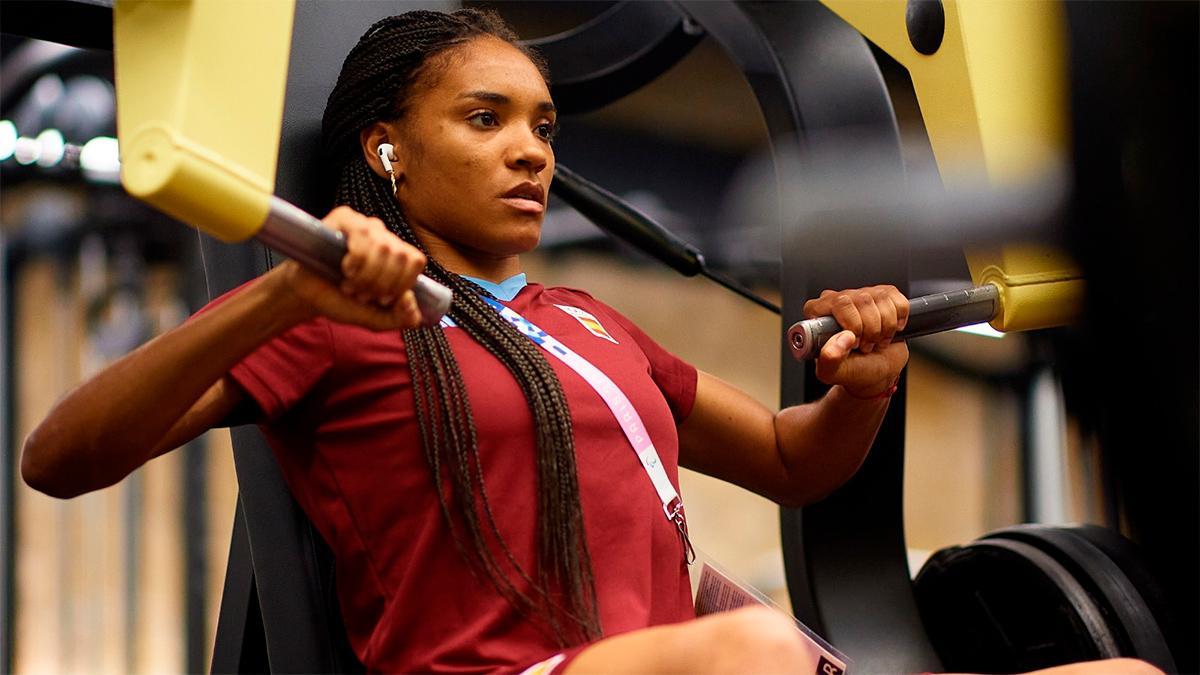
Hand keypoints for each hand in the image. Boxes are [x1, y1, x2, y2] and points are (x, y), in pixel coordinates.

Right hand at [267, 206, 427, 330]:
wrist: (308, 295)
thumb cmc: (342, 301)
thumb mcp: (376, 318)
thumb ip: (401, 318)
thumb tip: (411, 301)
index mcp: (398, 257)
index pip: (415, 260)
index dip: (401, 283)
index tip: (383, 299)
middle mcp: (385, 238)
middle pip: (400, 255)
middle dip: (381, 283)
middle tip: (362, 294)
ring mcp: (366, 226)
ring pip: (384, 246)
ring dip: (366, 275)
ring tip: (350, 285)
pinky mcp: (345, 218)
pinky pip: (363, 234)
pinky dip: (356, 259)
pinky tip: (345, 269)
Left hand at [803, 286, 909, 398]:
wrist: (877, 372)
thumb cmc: (853, 370)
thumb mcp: (833, 373)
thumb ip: (828, 361)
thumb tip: (843, 338)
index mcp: (819, 313)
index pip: (839, 303)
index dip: (852, 323)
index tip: (854, 343)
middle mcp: (839, 300)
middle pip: (862, 299)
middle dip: (870, 329)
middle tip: (865, 345)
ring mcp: (863, 296)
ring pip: (882, 298)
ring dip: (885, 327)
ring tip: (875, 340)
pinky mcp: (885, 297)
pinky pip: (899, 301)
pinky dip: (899, 320)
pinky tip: (888, 331)